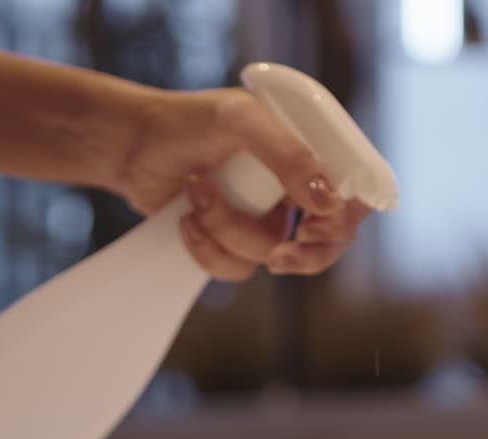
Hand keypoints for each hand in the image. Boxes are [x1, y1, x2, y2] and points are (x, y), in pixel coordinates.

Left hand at [118, 88, 371, 281]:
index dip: (343, 221)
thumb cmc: (189, 121)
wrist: (133, 147)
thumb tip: (327, 202)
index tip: (311, 228)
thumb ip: (288, 155)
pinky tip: (186, 216)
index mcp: (309, 154)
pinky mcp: (232, 244)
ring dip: (228, 229)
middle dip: (305, 255)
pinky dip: (207, 247)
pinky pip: (237, 269)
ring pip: (273, 256)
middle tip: (279, 254)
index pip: (354, 196)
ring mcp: (264, 220)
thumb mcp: (241, 120)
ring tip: (197, 191)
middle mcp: (294, 190)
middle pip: (328, 244)